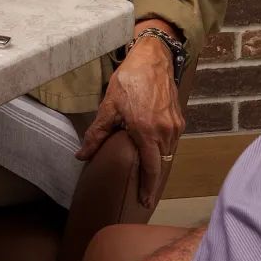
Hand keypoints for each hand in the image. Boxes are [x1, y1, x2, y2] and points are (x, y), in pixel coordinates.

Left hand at [76, 33, 184, 206]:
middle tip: (143, 193)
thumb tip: (81, 156)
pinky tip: (153, 151)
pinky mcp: (179, 118)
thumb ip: (96, 135)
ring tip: (146, 174)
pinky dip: (163, 149)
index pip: (151, 169)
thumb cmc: (129, 80)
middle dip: (153, 180)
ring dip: (158, 163)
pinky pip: (172, 141)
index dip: (149, 188)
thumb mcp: (108, 107)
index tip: (146, 202)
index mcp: (147, 131)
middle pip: (161, 164)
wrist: (152, 58)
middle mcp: (165, 131)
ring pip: (168, 153)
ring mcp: (175, 125)